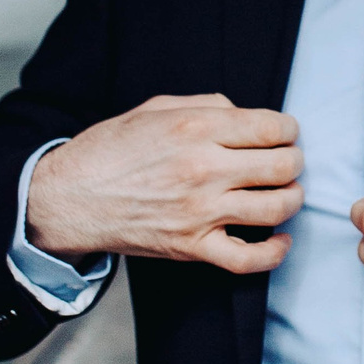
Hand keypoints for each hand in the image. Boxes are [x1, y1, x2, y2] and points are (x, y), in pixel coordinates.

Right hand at [26, 94, 301, 275]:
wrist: (70, 198)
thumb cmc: (109, 150)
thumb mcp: (154, 109)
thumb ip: (205, 105)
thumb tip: (243, 114)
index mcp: (195, 129)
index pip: (271, 127)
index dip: (289, 129)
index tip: (286, 134)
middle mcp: (203, 169)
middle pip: (282, 166)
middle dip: (294, 161)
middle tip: (288, 161)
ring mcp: (199, 212)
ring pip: (275, 208)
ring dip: (292, 198)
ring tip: (287, 193)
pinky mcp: (192, 247)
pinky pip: (248, 259)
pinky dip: (274, 252)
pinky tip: (281, 239)